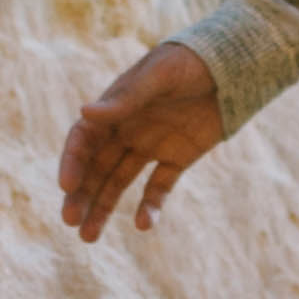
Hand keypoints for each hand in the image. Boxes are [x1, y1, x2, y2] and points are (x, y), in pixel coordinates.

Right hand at [58, 40, 228, 240]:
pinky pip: (158, 187)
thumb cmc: (189, 61)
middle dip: (81, 194)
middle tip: (70, 221)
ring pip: (118, 182)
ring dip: (102, 207)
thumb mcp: (158, 76)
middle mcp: (126, 130)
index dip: (72, 162)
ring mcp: (150, 146)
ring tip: (88, 237)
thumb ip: (126, 99)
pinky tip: (143, 225)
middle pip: (95, 167)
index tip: (67, 187)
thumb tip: (84, 112)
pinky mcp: (177, 158)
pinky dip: (149, 206)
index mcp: (114, 108)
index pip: (84, 139)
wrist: (231, 66)